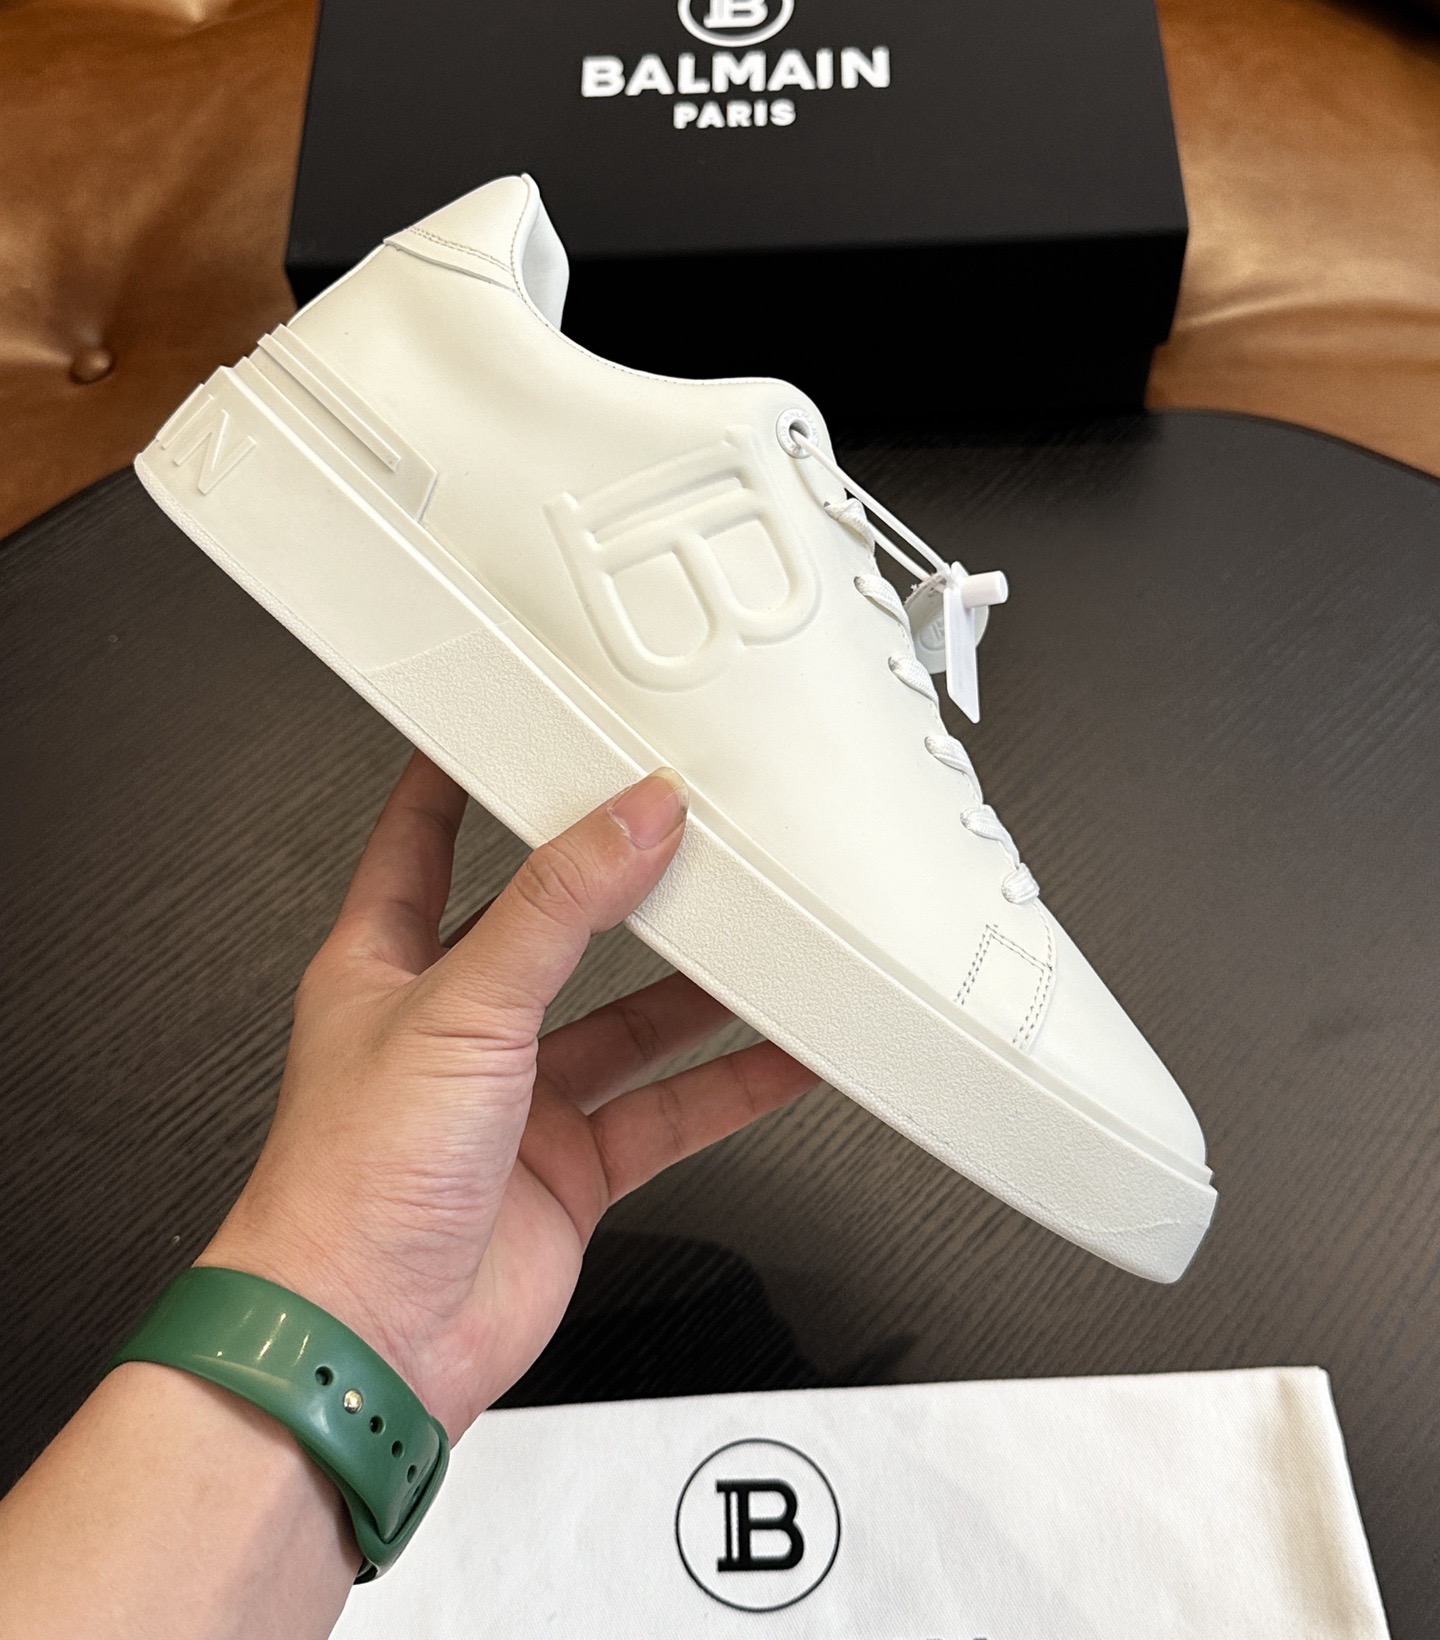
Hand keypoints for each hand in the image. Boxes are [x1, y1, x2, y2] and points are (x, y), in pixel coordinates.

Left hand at [199, 753, 815, 1437]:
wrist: (363, 1345)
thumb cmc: (346, 1188)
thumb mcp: (458, 1007)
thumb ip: (555, 908)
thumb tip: (631, 820)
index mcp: (386, 965)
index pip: (424, 839)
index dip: (465, 777)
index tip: (516, 725)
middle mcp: (452, 1025)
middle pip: (551, 925)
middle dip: (617, 883)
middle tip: (686, 830)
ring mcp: (516, 1099)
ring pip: (627, 1019)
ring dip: (695, 984)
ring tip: (762, 932)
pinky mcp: (571, 1167)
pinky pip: (669, 1108)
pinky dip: (731, 1082)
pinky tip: (781, 1054)